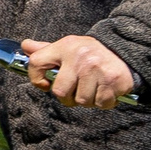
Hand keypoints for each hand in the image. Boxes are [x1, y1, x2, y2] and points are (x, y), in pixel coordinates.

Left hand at [21, 35, 137, 108]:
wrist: (125, 51)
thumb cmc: (91, 53)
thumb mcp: (68, 47)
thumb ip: (46, 50)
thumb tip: (25, 46)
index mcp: (65, 46)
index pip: (36, 63)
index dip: (36, 79)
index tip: (45, 84)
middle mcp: (79, 57)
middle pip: (60, 92)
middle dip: (67, 97)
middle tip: (76, 90)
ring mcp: (96, 69)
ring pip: (81, 101)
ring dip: (87, 100)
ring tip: (93, 88)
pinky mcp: (111, 81)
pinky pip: (100, 104)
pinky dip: (103, 102)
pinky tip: (106, 91)